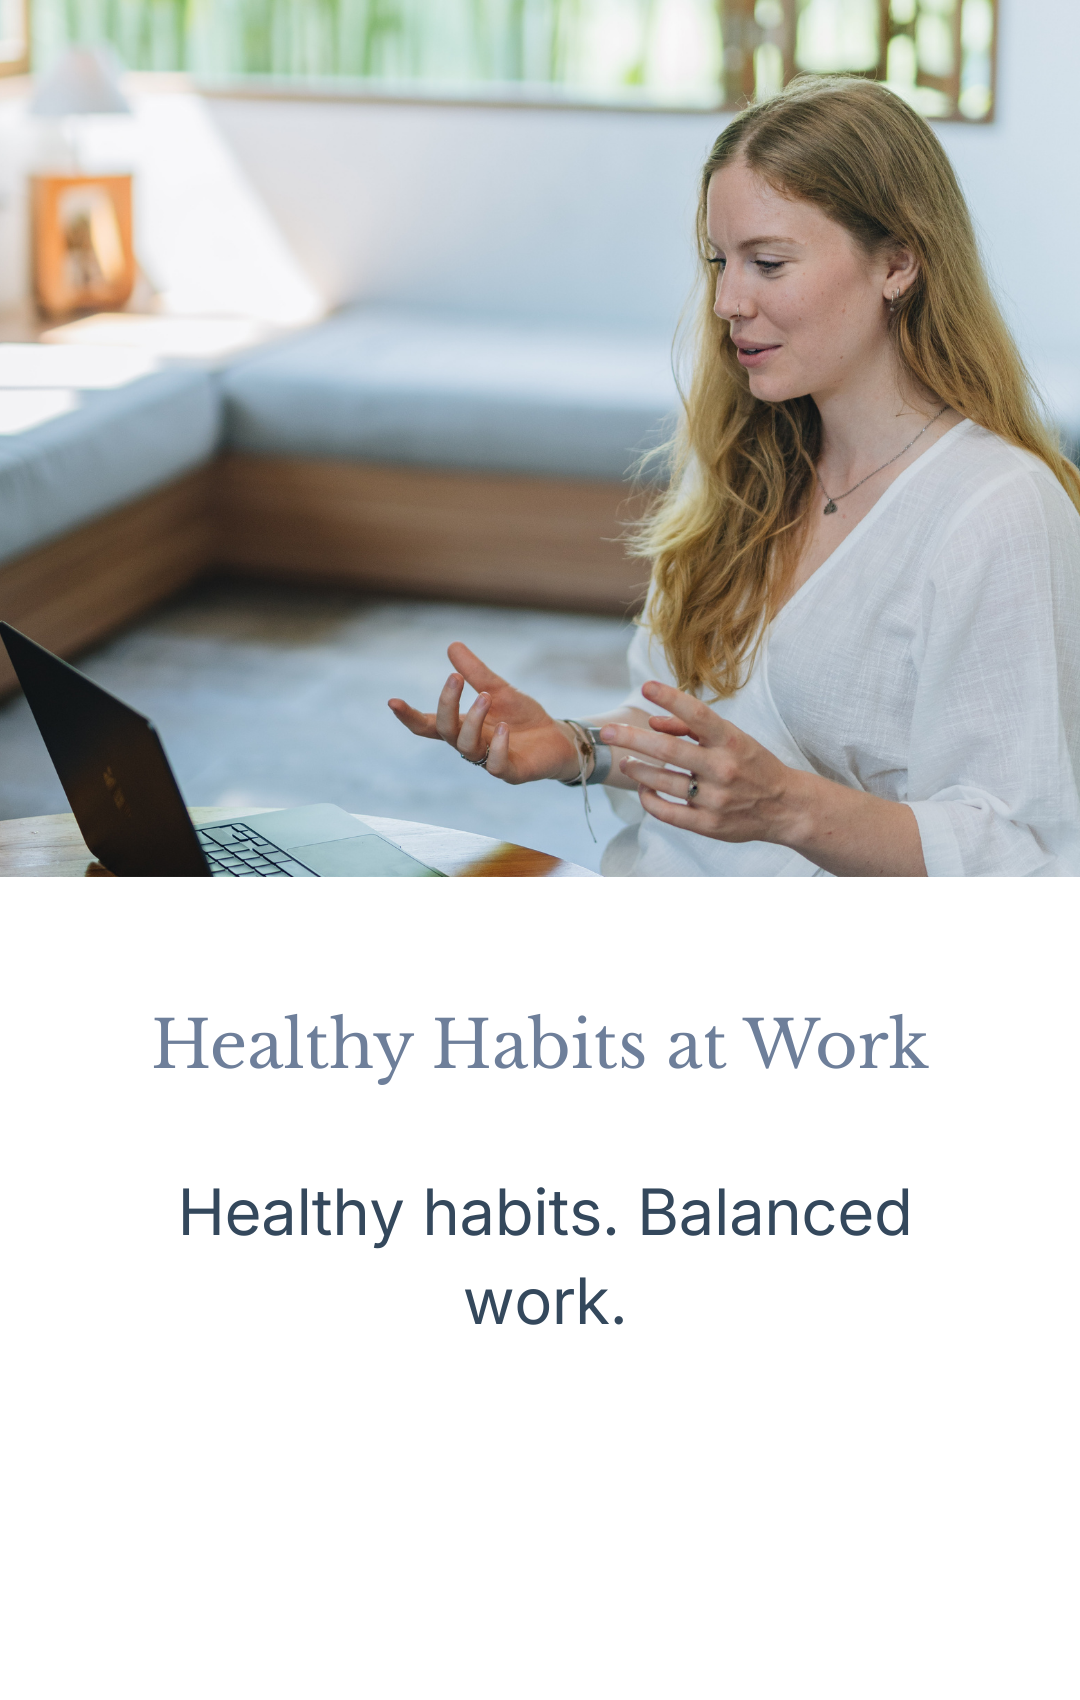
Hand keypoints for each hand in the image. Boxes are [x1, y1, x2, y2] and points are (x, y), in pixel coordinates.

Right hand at [388, 643, 579, 784]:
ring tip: (486, 697)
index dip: (410, 716)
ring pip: (467, 747)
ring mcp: (488, 761)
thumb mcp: (499, 689)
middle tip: (455, 678)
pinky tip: (504, 727)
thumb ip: (476, 672)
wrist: (557, 739)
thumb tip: (452, 644)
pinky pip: (495, 765)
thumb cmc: (523, 717)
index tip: (392, 701)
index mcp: (463, 727)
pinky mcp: (511, 772)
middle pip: (446, 731)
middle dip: (447, 704)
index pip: (429, 725)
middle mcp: (471, 746)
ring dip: (472, 720)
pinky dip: (497, 747)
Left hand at [606, 679, 803, 843]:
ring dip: (637, 769)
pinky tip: (643, 790)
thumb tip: (654, 722)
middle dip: (631, 738)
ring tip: (625, 761)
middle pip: (668, 750)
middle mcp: (723, 768)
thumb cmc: (753, 765)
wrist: (786, 807)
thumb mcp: (733, 738)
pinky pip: (666, 812)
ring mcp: (715, 799)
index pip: (698, 714)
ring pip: (662, 781)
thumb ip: (695, 728)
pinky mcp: (708, 824)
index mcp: (732, 741)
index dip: (671, 697)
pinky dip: (649, 799)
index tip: (646, 686)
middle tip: (607, 732)